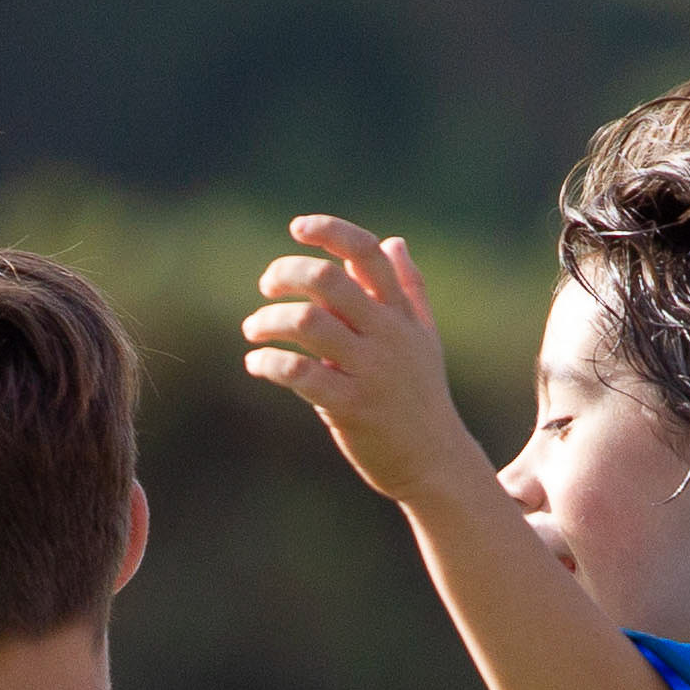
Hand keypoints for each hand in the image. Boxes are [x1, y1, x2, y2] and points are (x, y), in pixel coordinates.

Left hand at [245, 217, 491, 508]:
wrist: (435, 462)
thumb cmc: (423, 397)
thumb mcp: (424, 338)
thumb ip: (409, 288)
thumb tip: (394, 241)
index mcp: (399, 313)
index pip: (367, 254)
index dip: (331, 232)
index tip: (297, 228)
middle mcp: (386, 334)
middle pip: (328, 280)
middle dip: (286, 273)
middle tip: (268, 287)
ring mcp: (369, 370)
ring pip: (308, 322)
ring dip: (269, 320)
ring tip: (254, 330)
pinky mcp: (351, 406)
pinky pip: (300, 373)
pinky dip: (269, 362)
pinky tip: (257, 363)